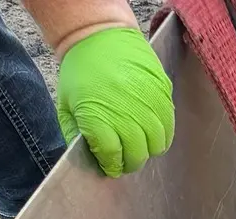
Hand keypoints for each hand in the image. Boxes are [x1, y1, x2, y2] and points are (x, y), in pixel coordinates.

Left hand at [57, 27, 174, 177]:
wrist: (98, 34)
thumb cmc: (81, 70)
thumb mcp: (67, 104)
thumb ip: (76, 135)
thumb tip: (89, 160)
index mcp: (98, 117)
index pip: (113, 156)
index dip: (112, 165)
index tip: (111, 167)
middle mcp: (126, 113)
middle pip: (137, 155)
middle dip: (130, 162)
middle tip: (125, 159)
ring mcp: (147, 104)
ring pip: (156, 145)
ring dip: (148, 150)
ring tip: (138, 144)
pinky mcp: (162, 95)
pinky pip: (169, 128)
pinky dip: (161, 135)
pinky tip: (150, 131)